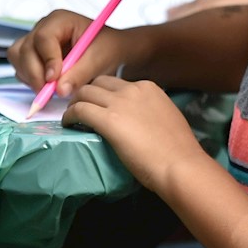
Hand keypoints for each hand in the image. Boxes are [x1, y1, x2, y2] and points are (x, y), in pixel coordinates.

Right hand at [8, 9, 127, 97]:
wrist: (108, 50)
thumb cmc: (106, 48)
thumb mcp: (99, 60)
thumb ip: (79, 74)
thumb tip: (59, 90)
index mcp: (60, 20)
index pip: (44, 37)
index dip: (47, 59)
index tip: (53, 79)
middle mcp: (43, 27)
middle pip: (26, 49)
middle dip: (35, 73)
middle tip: (49, 93)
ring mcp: (35, 40)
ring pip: (18, 58)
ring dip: (30, 76)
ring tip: (50, 89)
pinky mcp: (32, 54)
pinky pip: (20, 67)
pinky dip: (29, 79)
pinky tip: (48, 86)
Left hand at [64, 76, 207, 192]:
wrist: (179, 164)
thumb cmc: (177, 149)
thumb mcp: (166, 117)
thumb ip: (149, 111)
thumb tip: (137, 118)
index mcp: (148, 88)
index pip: (117, 83)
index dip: (104, 94)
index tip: (100, 106)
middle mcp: (132, 89)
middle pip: (98, 83)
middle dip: (86, 94)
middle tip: (81, 109)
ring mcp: (119, 103)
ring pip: (85, 93)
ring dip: (75, 104)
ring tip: (72, 117)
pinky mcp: (108, 121)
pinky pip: (80, 110)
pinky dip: (70, 116)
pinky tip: (68, 124)